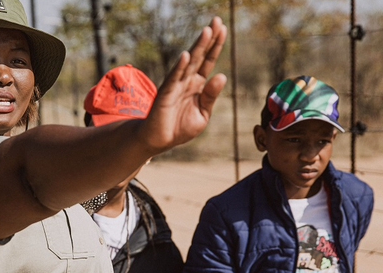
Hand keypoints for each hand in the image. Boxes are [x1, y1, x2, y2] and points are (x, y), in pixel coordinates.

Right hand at [140, 16, 227, 151]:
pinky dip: (179, 67)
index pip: (208, 61)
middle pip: (200, 56)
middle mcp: (187, 80)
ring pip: (188, 63)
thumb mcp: (202, 114)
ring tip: (207, 31)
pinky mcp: (165, 94)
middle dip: (209, 39)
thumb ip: (211, 96)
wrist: (159, 141)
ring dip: (197, 47)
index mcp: (197, 85)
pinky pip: (173, 79)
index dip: (215, 45)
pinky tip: (185, 55)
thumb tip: (222, 75)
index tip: (223, 28)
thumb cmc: (179, 128)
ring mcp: (175, 85)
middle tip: (217, 20)